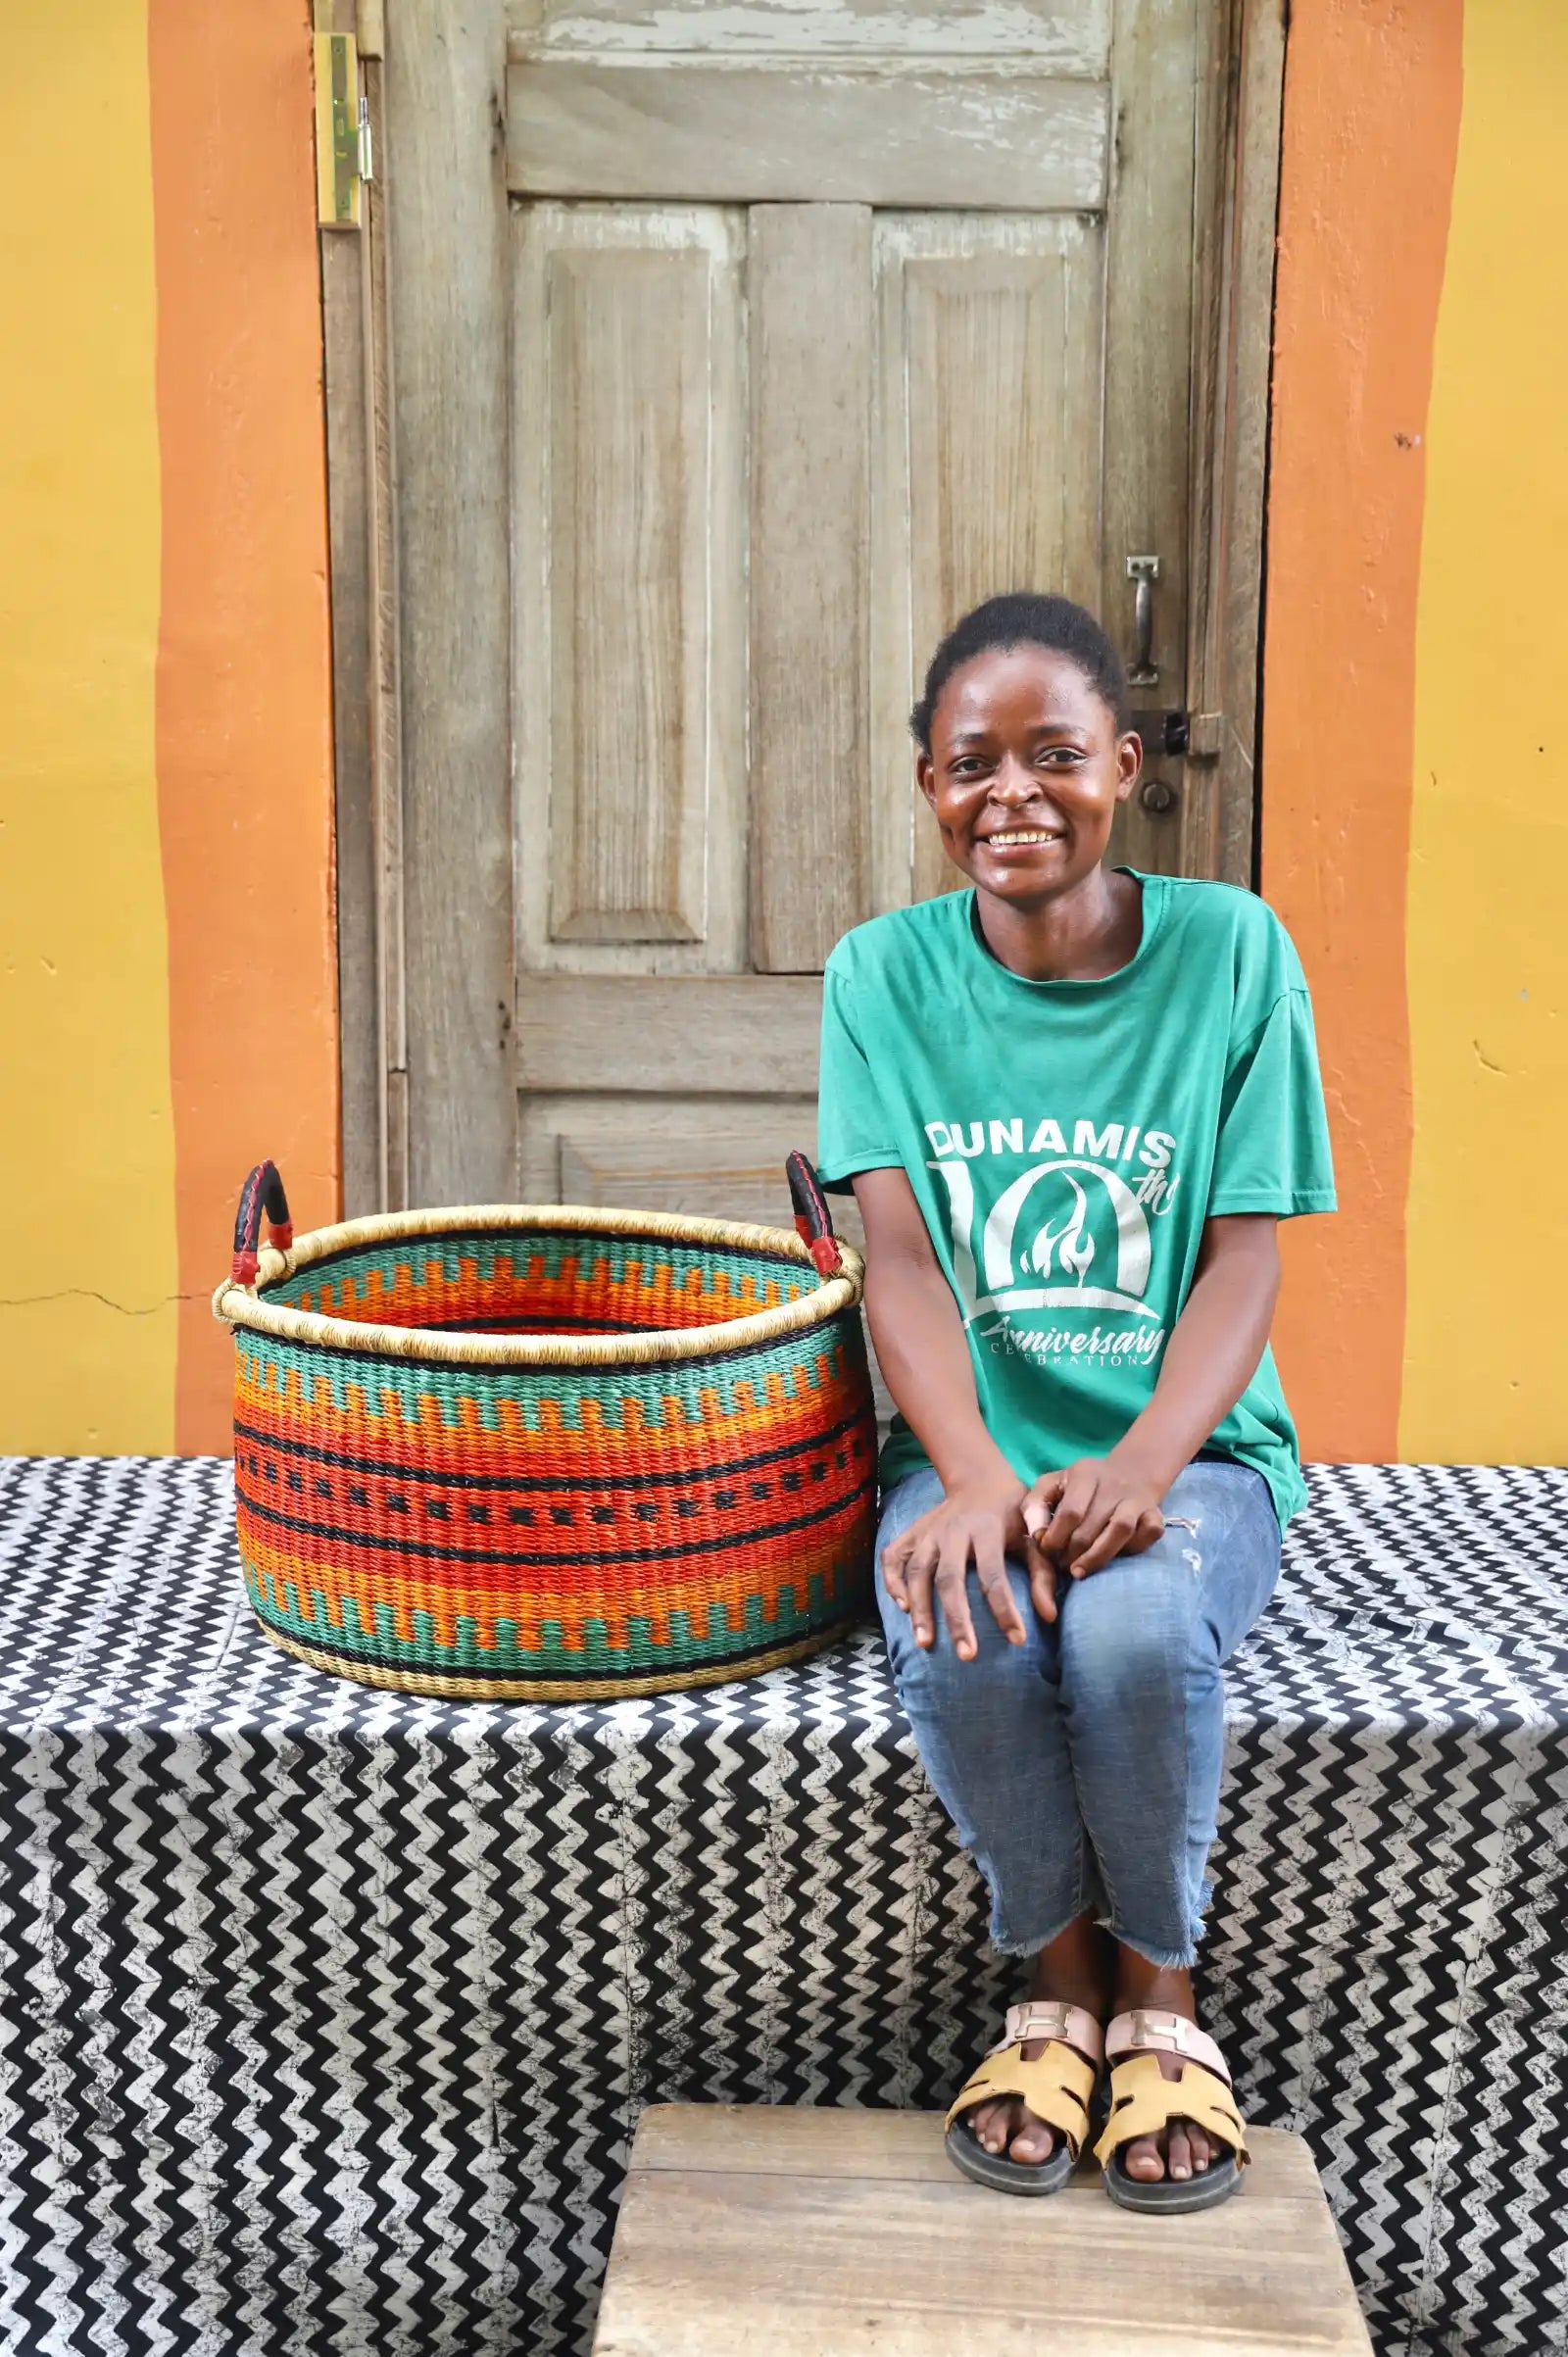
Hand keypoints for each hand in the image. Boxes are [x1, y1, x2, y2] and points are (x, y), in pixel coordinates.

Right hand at [881, 1473, 1028, 1660]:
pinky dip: (892, 1581)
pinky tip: (902, 1608)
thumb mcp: (1033, 1536)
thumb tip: (1050, 1617)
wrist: (980, 1479)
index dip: (1005, 1609)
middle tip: (967, 1655)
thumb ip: (1042, 1574)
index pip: (994, 1575)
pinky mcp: (913, 1533)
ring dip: (920, 1609)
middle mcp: (953, 1530)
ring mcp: (928, 1532)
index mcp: (987, 1529)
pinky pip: (894, 1557)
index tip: (1017, 1640)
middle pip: (950, 1579)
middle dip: (957, 1619)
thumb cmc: (1012, 1513)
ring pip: (917, 1572)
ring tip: (925, 1643)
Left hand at [1022, 1450, 1169, 1588]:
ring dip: (1098, 1557)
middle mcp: (1114, 1484)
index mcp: (1084, 1473)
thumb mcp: (1052, 1485)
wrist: (1129, 1473)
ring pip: (1121, 1530)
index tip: (1047, 1551)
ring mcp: (1137, 1500)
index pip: (1070, 1512)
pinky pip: (1149, 1533)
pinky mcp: (1155, 1514)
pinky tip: (1115, 1557)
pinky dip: (1133, 1549)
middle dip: (1072, 1552)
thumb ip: (1035, 1505)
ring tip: (1080, 1571)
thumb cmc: (1080, 1487)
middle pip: (1092, 1526)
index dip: (1056, 1537)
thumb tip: (1035, 1534)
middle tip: (1062, 1565)